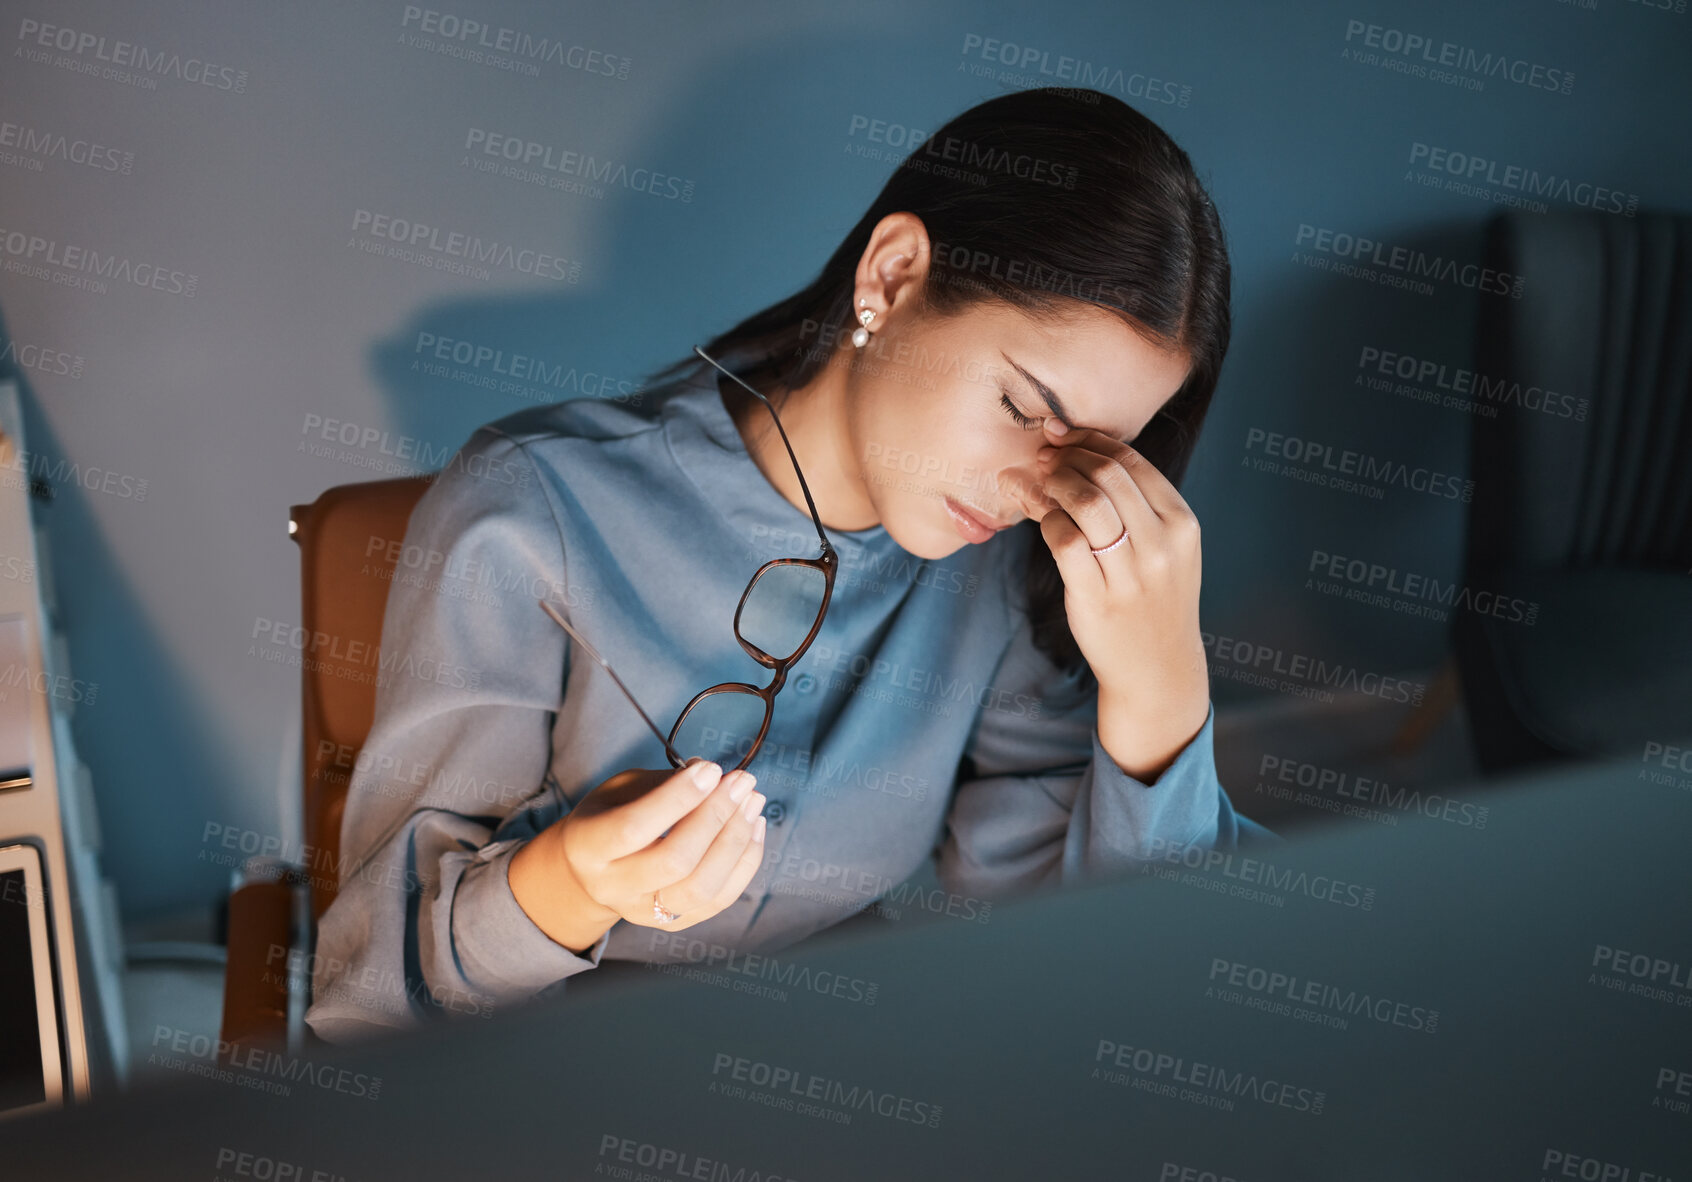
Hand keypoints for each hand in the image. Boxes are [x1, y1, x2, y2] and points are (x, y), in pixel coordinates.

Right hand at [510, 760, 765, 947]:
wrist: (590, 873)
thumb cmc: (608, 817)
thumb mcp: (620, 789)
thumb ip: (663, 782)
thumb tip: (712, 774)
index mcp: (589, 848)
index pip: (634, 828)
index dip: (678, 798)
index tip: (711, 769)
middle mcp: (613, 888)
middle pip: (674, 862)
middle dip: (715, 816)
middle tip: (741, 781)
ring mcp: (645, 912)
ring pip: (701, 888)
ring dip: (736, 841)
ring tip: (753, 802)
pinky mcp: (674, 923)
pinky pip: (720, 899)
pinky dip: (745, 862)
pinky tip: (755, 826)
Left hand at [1013, 417, 1210, 778]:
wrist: (1158, 669)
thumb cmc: (1154, 602)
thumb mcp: (1166, 550)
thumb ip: (1136, 505)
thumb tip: (1081, 455)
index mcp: (1181, 523)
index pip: (1132, 462)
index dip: (1090, 442)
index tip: (1062, 437)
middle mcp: (1161, 544)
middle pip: (1107, 476)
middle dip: (1067, 458)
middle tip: (1043, 456)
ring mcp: (1131, 573)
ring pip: (1085, 503)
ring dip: (1052, 482)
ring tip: (1033, 479)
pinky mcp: (1098, 597)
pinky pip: (1064, 541)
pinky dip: (1045, 518)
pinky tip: (1036, 514)